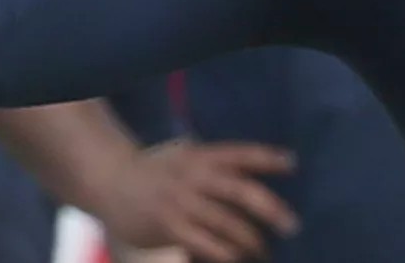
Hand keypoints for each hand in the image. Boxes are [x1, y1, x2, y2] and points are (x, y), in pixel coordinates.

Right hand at [93, 139, 297, 262]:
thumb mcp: (186, 161)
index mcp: (200, 155)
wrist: (111, 183)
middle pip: (240, 189)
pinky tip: (237, 258)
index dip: (267, 157)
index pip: (239, 153)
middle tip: (293, 225)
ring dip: (252, 240)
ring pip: (227, 222)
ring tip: (264, 250)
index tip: (292, 163)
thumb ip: (217, 171)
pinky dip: (226, 253)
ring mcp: (180, 201)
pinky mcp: (169, 226)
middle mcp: (193, 175)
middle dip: (271, 208)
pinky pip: (206, 244)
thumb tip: (258, 192)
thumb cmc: (159, 176)